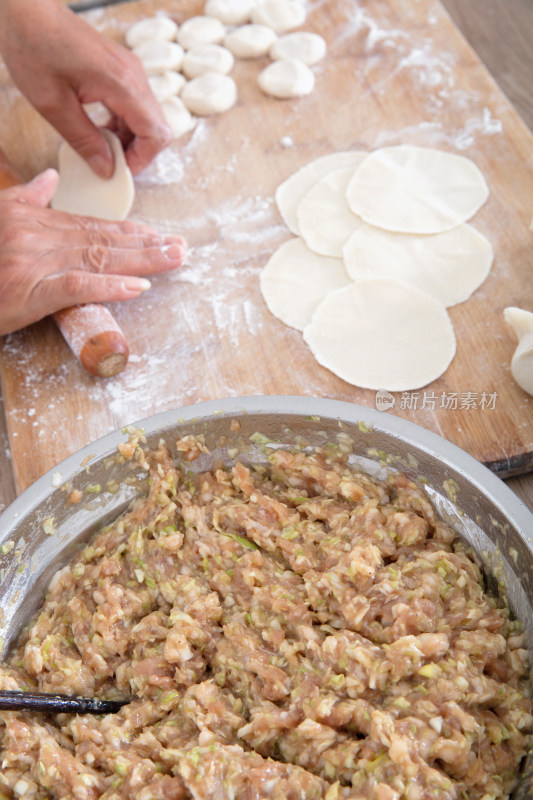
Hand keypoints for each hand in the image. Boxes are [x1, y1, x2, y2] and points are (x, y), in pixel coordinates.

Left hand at [0, 0, 170, 176]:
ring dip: (130, 138)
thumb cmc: (33, 48)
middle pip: (157, 127)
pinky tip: (100, 128)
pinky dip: (124, 122)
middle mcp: (133, 75)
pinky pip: (135, 104)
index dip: (142, 159)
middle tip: (110, 162)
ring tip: (101, 146)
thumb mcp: (53, 105)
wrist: (26, 11)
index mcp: (121, 84)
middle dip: (138, 151)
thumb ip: (84, 141)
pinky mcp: (121, 68)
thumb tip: (106, 169)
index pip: (156, 133)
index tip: (119, 170)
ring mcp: (129, 69)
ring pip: (148, 117)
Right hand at [0, 169, 186, 334]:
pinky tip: (138, 287)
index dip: (129, 231)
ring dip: (141, 260)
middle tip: (180, 247)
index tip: (158, 234)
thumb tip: (46, 181)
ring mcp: (36, 263)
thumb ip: (24, 199)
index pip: (91, 225)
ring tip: (172, 259)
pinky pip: (77, 285)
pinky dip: (109, 285)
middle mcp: (39, 237)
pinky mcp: (31, 290)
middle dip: (146, 244)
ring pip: (98, 257)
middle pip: (103, 240)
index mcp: (34, 221)